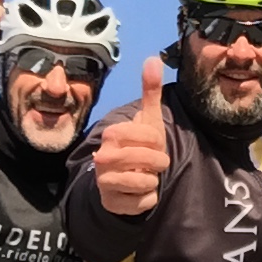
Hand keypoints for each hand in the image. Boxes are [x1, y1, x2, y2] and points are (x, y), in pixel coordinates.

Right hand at [93, 58, 169, 215]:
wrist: (128, 179)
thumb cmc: (141, 146)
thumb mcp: (148, 120)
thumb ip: (150, 90)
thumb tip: (153, 58)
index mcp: (112, 135)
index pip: (145, 135)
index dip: (156, 140)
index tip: (155, 143)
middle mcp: (103, 158)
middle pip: (143, 159)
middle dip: (157, 161)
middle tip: (155, 161)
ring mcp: (105, 182)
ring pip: (143, 181)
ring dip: (153, 179)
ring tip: (146, 175)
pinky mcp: (112, 203)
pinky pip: (143, 202)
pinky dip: (149, 198)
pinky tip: (140, 192)